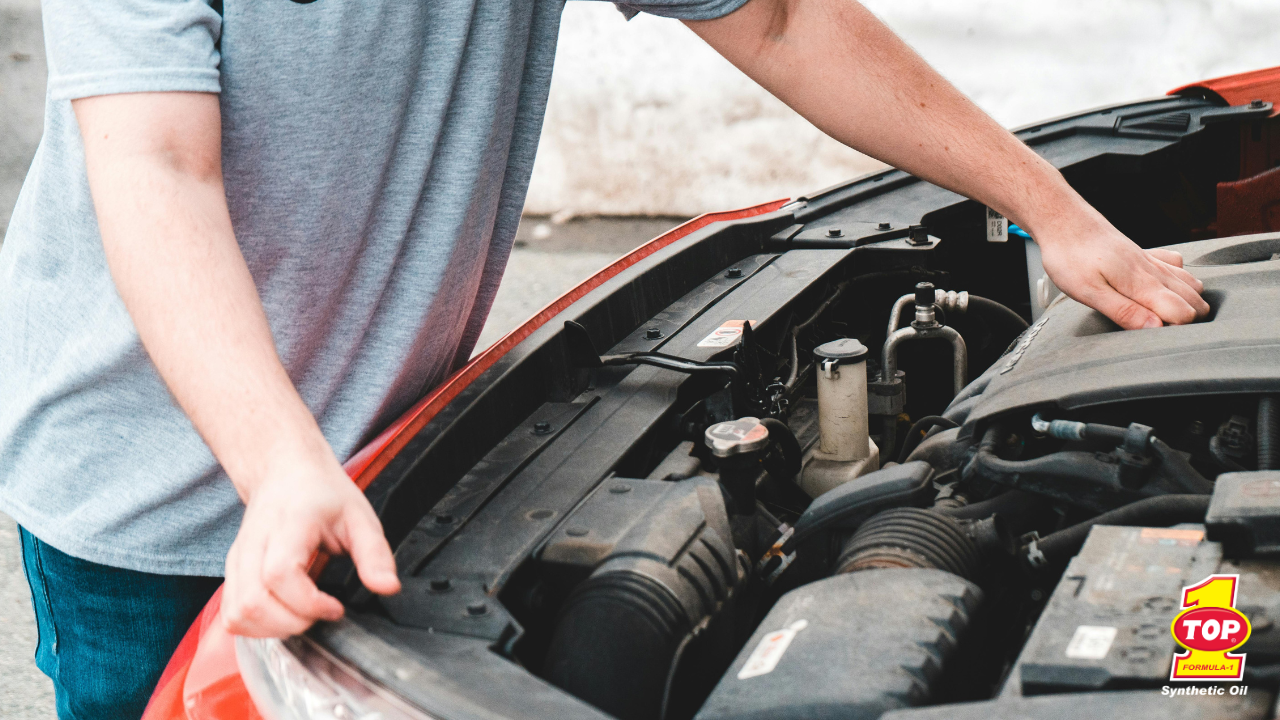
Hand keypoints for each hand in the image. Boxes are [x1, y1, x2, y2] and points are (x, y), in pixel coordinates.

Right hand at [221, 453, 400, 637]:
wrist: (285, 472)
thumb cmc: (322, 494)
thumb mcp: (359, 516)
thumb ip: (375, 554)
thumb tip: (388, 588)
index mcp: (288, 525)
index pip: (280, 574)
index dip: (308, 603)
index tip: (336, 607)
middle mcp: (254, 543)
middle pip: (253, 602)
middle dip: (292, 623)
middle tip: (321, 614)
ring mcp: (237, 558)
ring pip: (236, 613)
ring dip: (272, 630)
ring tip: (303, 617)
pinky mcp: (232, 571)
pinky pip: (231, 614)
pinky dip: (255, 627)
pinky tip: (283, 617)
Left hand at [1035, 213, 1208, 329]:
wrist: (1064, 221)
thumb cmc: (1070, 257)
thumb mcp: (1089, 292)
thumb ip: (1124, 311)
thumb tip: (1156, 328)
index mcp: (1142, 283)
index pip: (1184, 313)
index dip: (1175, 330)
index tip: (1156, 337)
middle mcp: (1154, 271)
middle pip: (1195, 300)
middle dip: (1188, 320)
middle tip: (1160, 330)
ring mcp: (1151, 261)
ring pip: (1191, 283)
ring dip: (1188, 301)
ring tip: (1166, 316)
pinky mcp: (1144, 254)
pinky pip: (1177, 266)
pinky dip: (1181, 279)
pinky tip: (1165, 287)